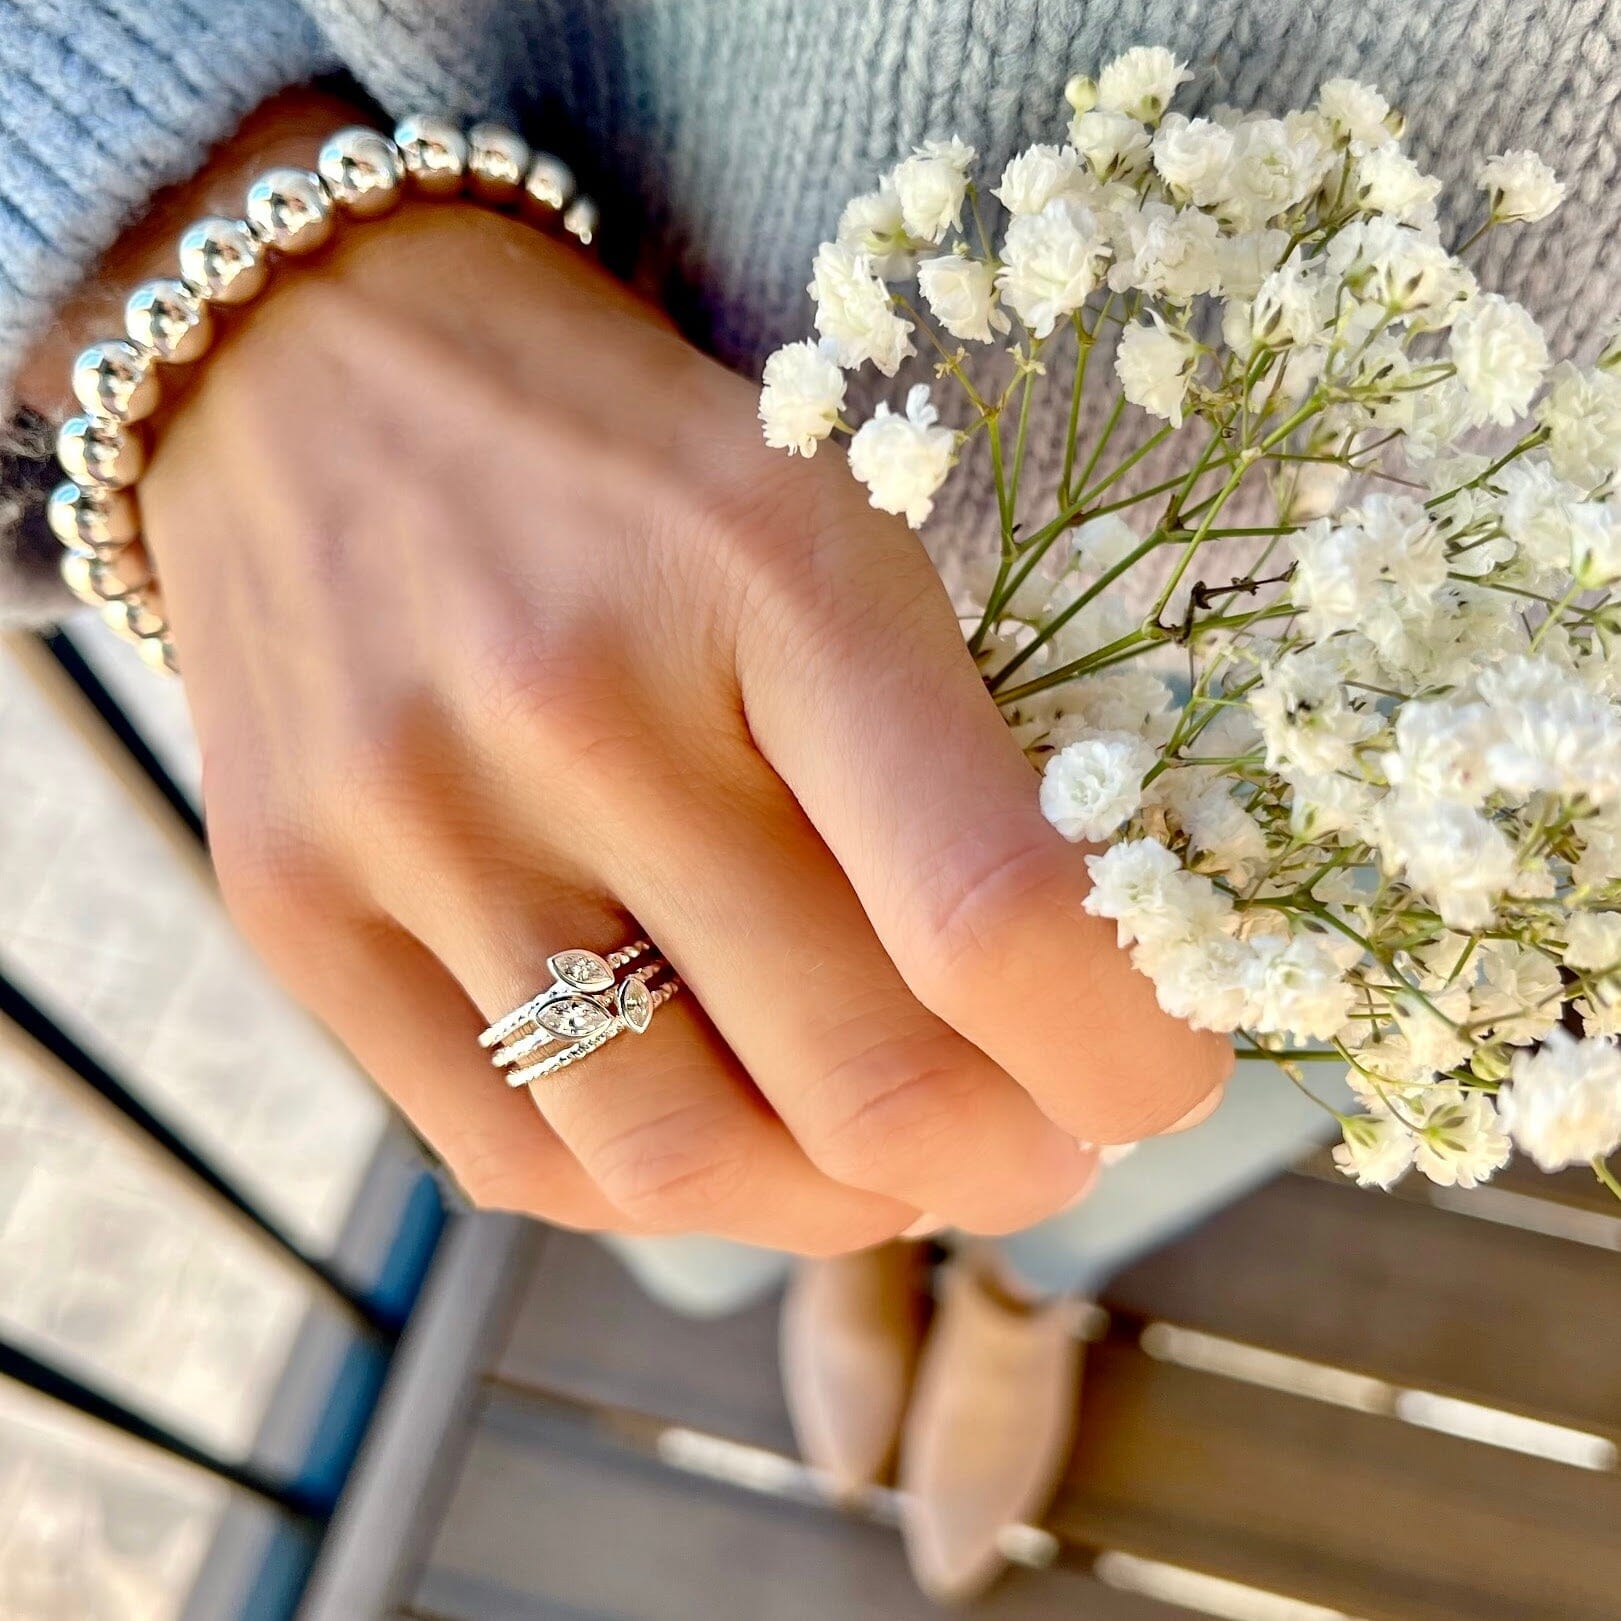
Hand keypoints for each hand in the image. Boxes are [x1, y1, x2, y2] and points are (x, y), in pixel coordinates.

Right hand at [114, 154, 1227, 1252]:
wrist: (308, 369)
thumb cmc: (621, 455)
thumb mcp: (823, 527)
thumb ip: (938, 749)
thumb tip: (1055, 999)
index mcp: (773, 573)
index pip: (992, 910)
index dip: (1120, 1051)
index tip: (1164, 1083)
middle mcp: (580, 708)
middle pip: (857, 1080)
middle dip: (1009, 1161)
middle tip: (1046, 1148)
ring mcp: (412, 821)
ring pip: (684, 1161)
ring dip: (839, 1207)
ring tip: (889, 1164)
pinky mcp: (289, 904)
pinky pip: (514, 1156)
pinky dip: (664, 1189)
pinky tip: (724, 1131)